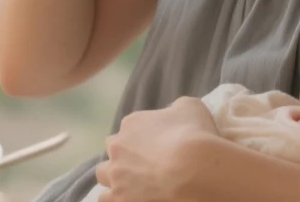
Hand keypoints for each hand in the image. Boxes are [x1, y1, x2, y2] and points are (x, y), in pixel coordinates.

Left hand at [95, 97, 217, 201]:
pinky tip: (131, 198)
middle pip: (113, 151)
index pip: (130, 130)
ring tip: (135, 186)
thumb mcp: (190, 108)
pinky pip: (107, 199)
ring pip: (104, 175)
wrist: (195, 169)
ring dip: (116, 178)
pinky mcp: (119, 198)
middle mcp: (117, 147)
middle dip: (124, 157)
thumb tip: (173, 113)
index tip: (159, 148)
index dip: (143, 140)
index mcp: (132, 123)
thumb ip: (176, 109)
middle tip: (146, 167)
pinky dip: (117, 198)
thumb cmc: (195, 136)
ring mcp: (116, 174)